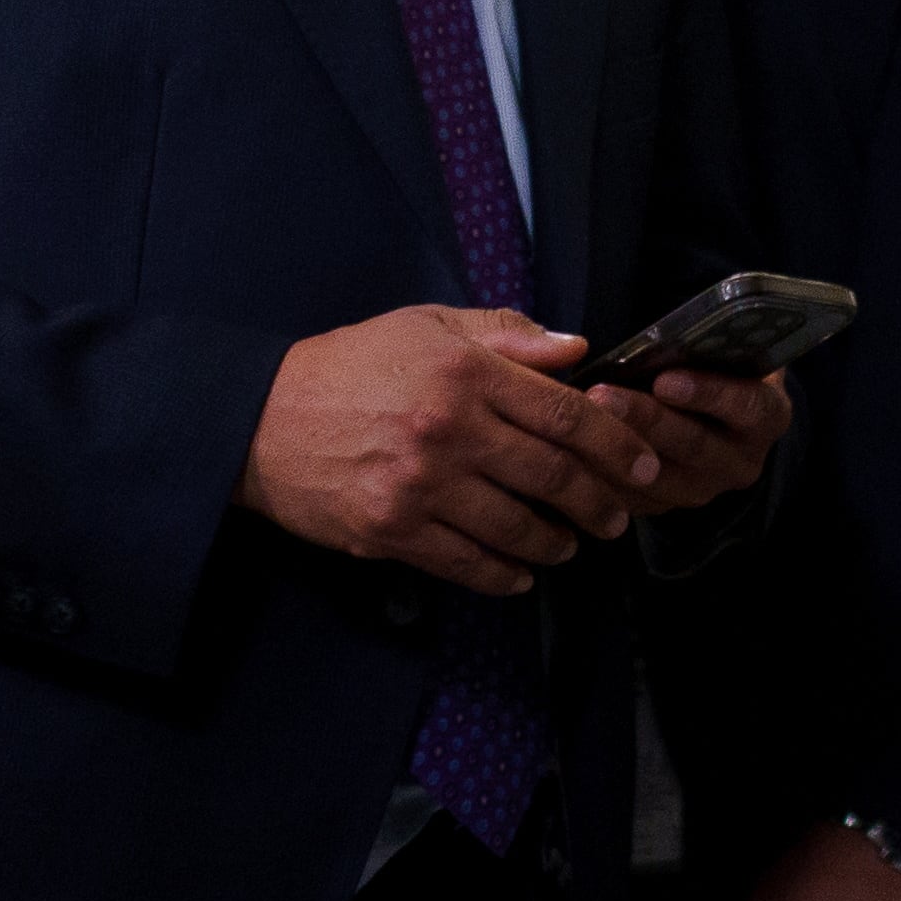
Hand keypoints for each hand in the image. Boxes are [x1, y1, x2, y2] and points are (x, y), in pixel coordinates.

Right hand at [236, 307, 660, 596]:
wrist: (255, 418)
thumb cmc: (349, 365)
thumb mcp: (426, 326)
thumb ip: (506, 334)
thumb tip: (578, 348)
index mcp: (468, 374)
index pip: (567, 414)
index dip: (618, 443)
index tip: (645, 462)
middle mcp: (450, 431)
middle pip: (553, 475)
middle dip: (599, 500)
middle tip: (619, 515)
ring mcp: (419, 485)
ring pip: (515, 526)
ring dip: (556, 542)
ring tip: (573, 544)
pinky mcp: (389, 529)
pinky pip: (463, 561)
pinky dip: (501, 573)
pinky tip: (520, 574)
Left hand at [576, 352, 794, 518]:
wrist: (712, 414)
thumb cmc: (713, 367)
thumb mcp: (724, 351)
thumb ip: (704, 345)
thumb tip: (662, 339)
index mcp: (767, 416)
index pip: (747, 407)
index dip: (708, 393)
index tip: (665, 379)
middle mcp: (742, 461)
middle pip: (694, 445)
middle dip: (645, 419)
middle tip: (602, 395)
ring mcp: (704, 490)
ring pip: (658, 477)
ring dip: (614, 448)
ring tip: (579, 421)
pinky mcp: (665, 508)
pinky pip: (630, 499)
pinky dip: (599, 476)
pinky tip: (569, 453)